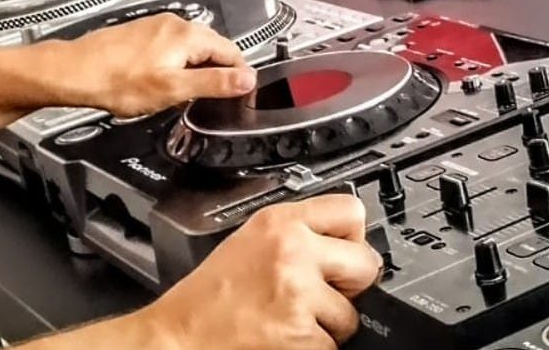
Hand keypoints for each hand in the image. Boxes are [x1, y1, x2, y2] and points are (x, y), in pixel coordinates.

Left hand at [54, 13, 256, 117]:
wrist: (76, 72)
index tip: (243, 91)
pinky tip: (166, 80)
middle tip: (219, 97)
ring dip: (198, 67)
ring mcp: (156, 26)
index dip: (240, 73)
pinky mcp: (142, 34)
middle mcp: (174, 24)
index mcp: (187, 35)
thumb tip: (246, 79)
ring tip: (192, 93)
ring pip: (192, 47)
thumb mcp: (174, 89)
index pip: (231, 51)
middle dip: (220, 70)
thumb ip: (214, 83)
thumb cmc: (117, 81)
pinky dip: (179, 63)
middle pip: (212, 46)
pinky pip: (173, 46)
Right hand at [138, 196, 382, 349]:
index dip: (352, 238)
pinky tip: (287, 337)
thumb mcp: (251, 240)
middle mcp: (293, 251)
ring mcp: (298, 293)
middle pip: (366, 263)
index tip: (344, 252)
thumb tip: (345, 243)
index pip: (351, 212)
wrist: (182, 333)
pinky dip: (315, 348)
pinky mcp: (300, 334)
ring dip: (330, 324)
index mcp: (280, 222)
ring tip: (294, 318)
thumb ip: (297, 233)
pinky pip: (333, 345)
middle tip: (323, 294)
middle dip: (351, 285)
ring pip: (351, 313)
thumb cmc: (211, 294)